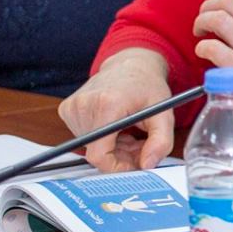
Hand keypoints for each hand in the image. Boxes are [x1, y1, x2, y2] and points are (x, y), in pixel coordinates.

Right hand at [59, 49, 173, 171]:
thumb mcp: (165, 113)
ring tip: (129, 132)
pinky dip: (102, 138)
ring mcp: (72, 107)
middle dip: (120, 156)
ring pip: (91, 147)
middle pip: (97, 152)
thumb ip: (161, 141)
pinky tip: (116, 127)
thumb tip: (148, 165)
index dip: (117, 167)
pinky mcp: (67, 109)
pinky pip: (84, 137)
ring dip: (113, 147)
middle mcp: (84, 105)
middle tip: (139, 145)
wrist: (130, 65)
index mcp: (107, 105)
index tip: (134, 166)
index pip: (99, 154)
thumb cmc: (147, 86)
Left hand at [192, 0, 232, 132]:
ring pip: (217, 18)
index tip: (226, 14)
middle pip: (229, 2)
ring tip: (200, 32)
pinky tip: (203, 52)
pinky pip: (211, 47)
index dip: (232, 5)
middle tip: (205, 17)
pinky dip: (202, 47)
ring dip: (202, 22)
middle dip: (211, 6)